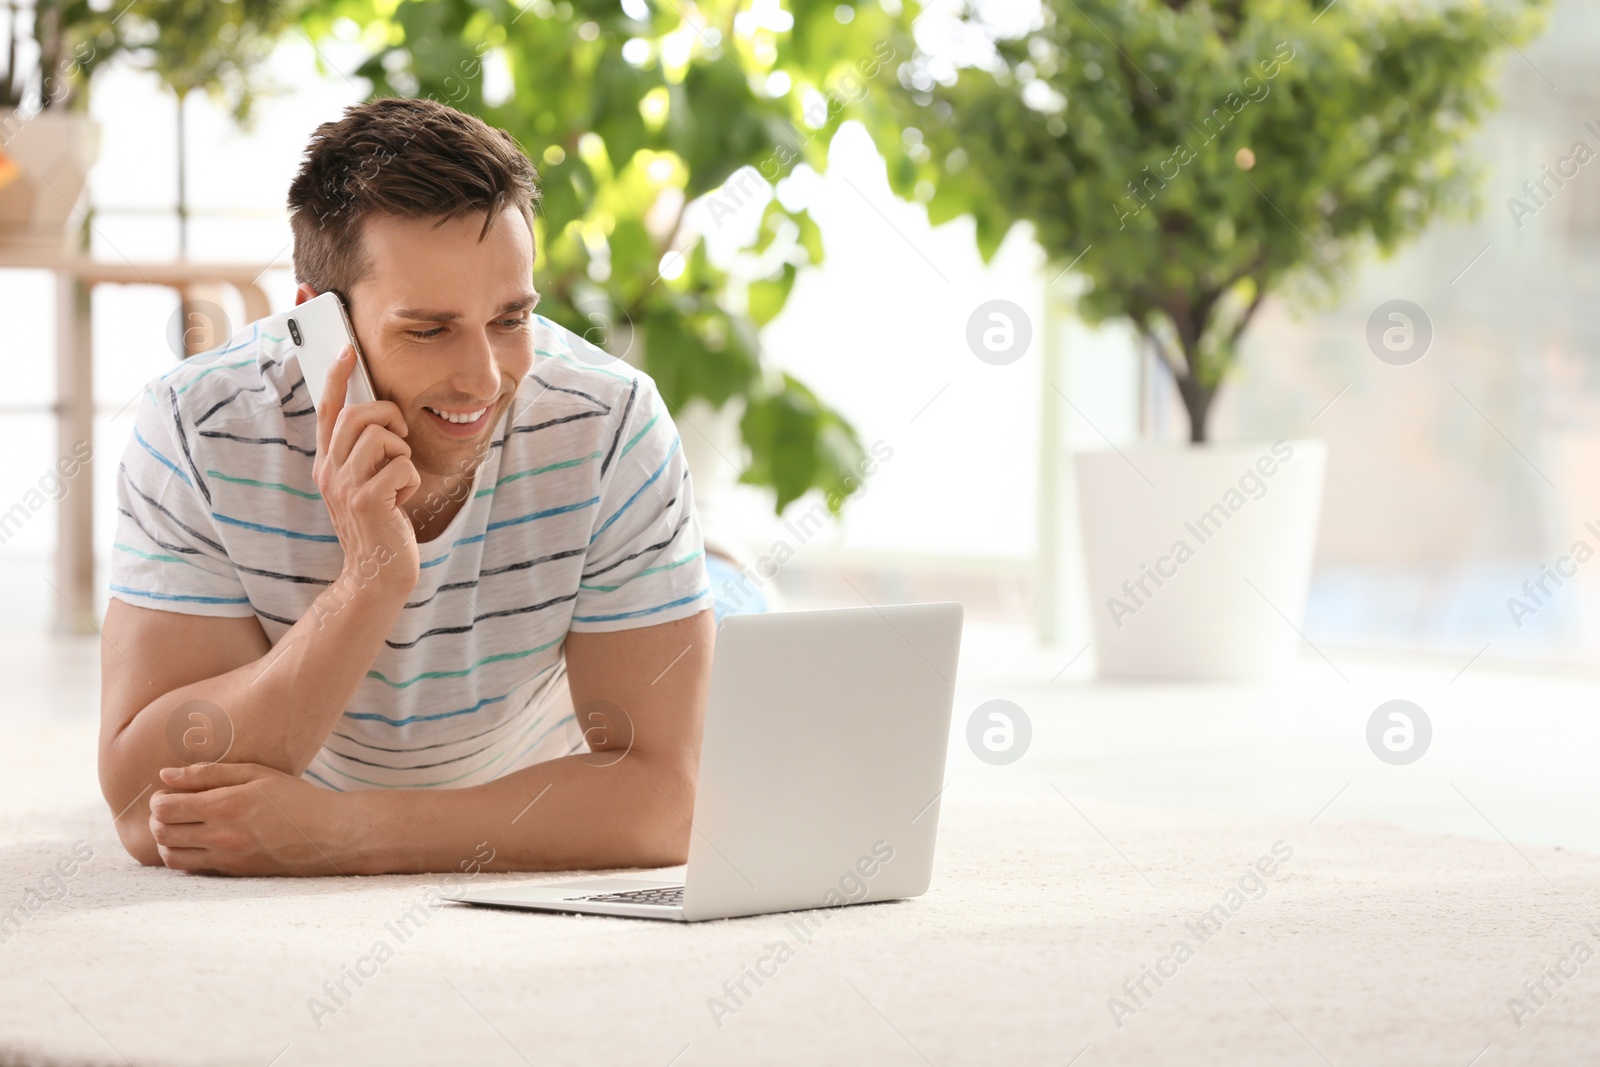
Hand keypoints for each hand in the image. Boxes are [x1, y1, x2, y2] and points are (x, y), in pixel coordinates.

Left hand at [148, 763, 351, 875]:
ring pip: (171, 857)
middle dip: (159, 819)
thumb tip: (164, 775)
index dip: (159, 799)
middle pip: (162, 833)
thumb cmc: (295, 798)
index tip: (170, 792)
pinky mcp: (232, 873)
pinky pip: (191, 869)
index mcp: (227, 805)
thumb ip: (208, 773)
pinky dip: (184, 857)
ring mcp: (226, 858)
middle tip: (173, 808)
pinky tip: (199, 842)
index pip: (165, 809)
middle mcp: (222, 836)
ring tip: (183, 826)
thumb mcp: (256, 773)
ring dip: (168, 840)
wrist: (328, 835)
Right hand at [313, 344, 421, 594]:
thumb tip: (383, 416)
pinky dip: (412, 481)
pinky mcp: (366, 501)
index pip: (328, 410)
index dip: (338, 377)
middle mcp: (329, 471)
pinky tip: (402, 502)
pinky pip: (402, 465)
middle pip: (359, 414)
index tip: (348, 350)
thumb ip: (365, 454)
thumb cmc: (380, 525)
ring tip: (399, 480)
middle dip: (390, 416)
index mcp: (328, 463)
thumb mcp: (365, 485)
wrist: (377, 574)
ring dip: (403, 454)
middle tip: (402, 437)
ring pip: (382, 436)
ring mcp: (344, 486)